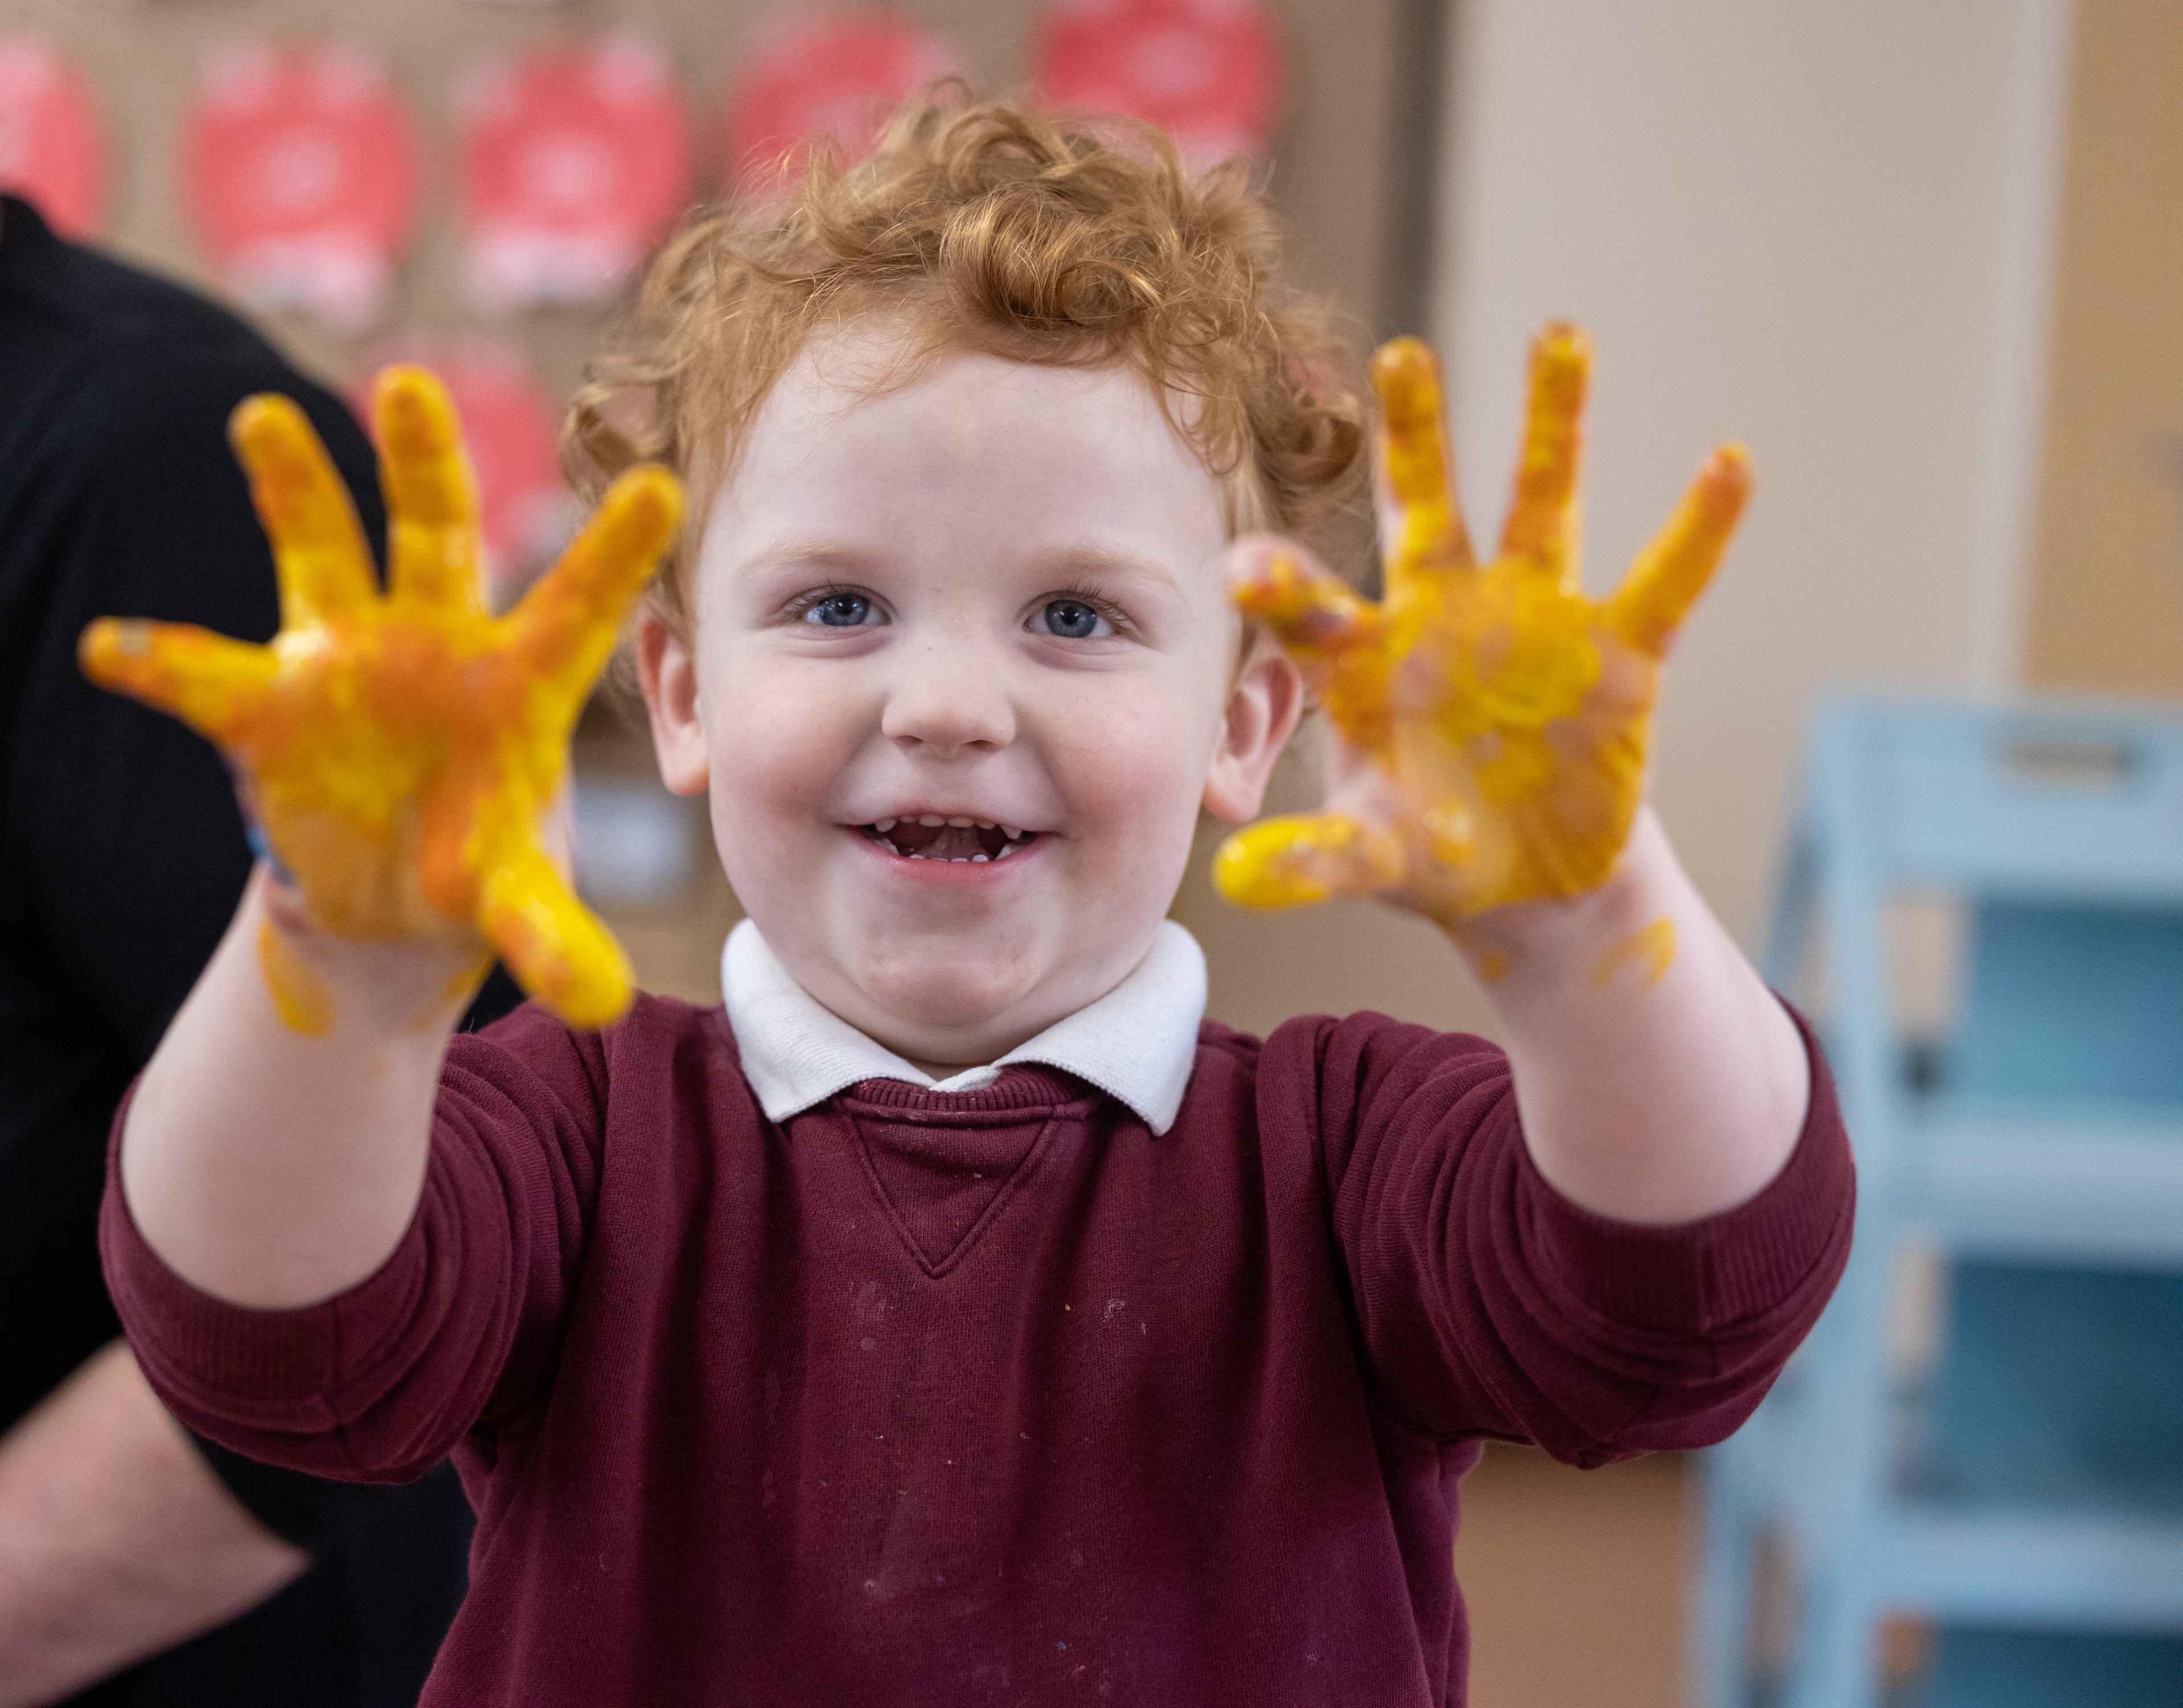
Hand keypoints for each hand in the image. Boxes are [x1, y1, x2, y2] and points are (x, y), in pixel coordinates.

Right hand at [80, 370, 680, 1029]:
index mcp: (517, 687)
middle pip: (433, 537)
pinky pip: (204, 674)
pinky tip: (110, 647)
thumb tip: (605, 1003)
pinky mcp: (266, 705)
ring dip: (293, 491)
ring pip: (318, 555)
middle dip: (422, 463)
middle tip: (411, 382)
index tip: (664, 486)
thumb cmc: (472, 872)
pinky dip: (158, 662)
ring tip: (264, 419)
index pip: (574, 612)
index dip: (613, 554)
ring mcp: (343, 662)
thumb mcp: (512, 904)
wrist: (389, 899)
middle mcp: (431, 648)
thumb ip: (552, 937)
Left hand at [1214, 325, 1749, 924]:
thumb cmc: (1428, 850)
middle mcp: (1444, 618)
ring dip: (1553, 424)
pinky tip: (1730, 464)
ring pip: (1541, 506)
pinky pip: (1663, 582)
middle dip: (1415, 438)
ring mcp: (1533, 624)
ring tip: (1561, 335)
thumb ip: (1314, 861)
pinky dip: (1699, 530)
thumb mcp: (1372, 858)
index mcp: (1366, 663)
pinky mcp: (1617, 655)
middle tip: (1400, 353)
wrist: (1525, 880)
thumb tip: (1233, 883)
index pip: (1313, 612)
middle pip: (1423, 512)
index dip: (1283, 586)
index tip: (1243, 561)